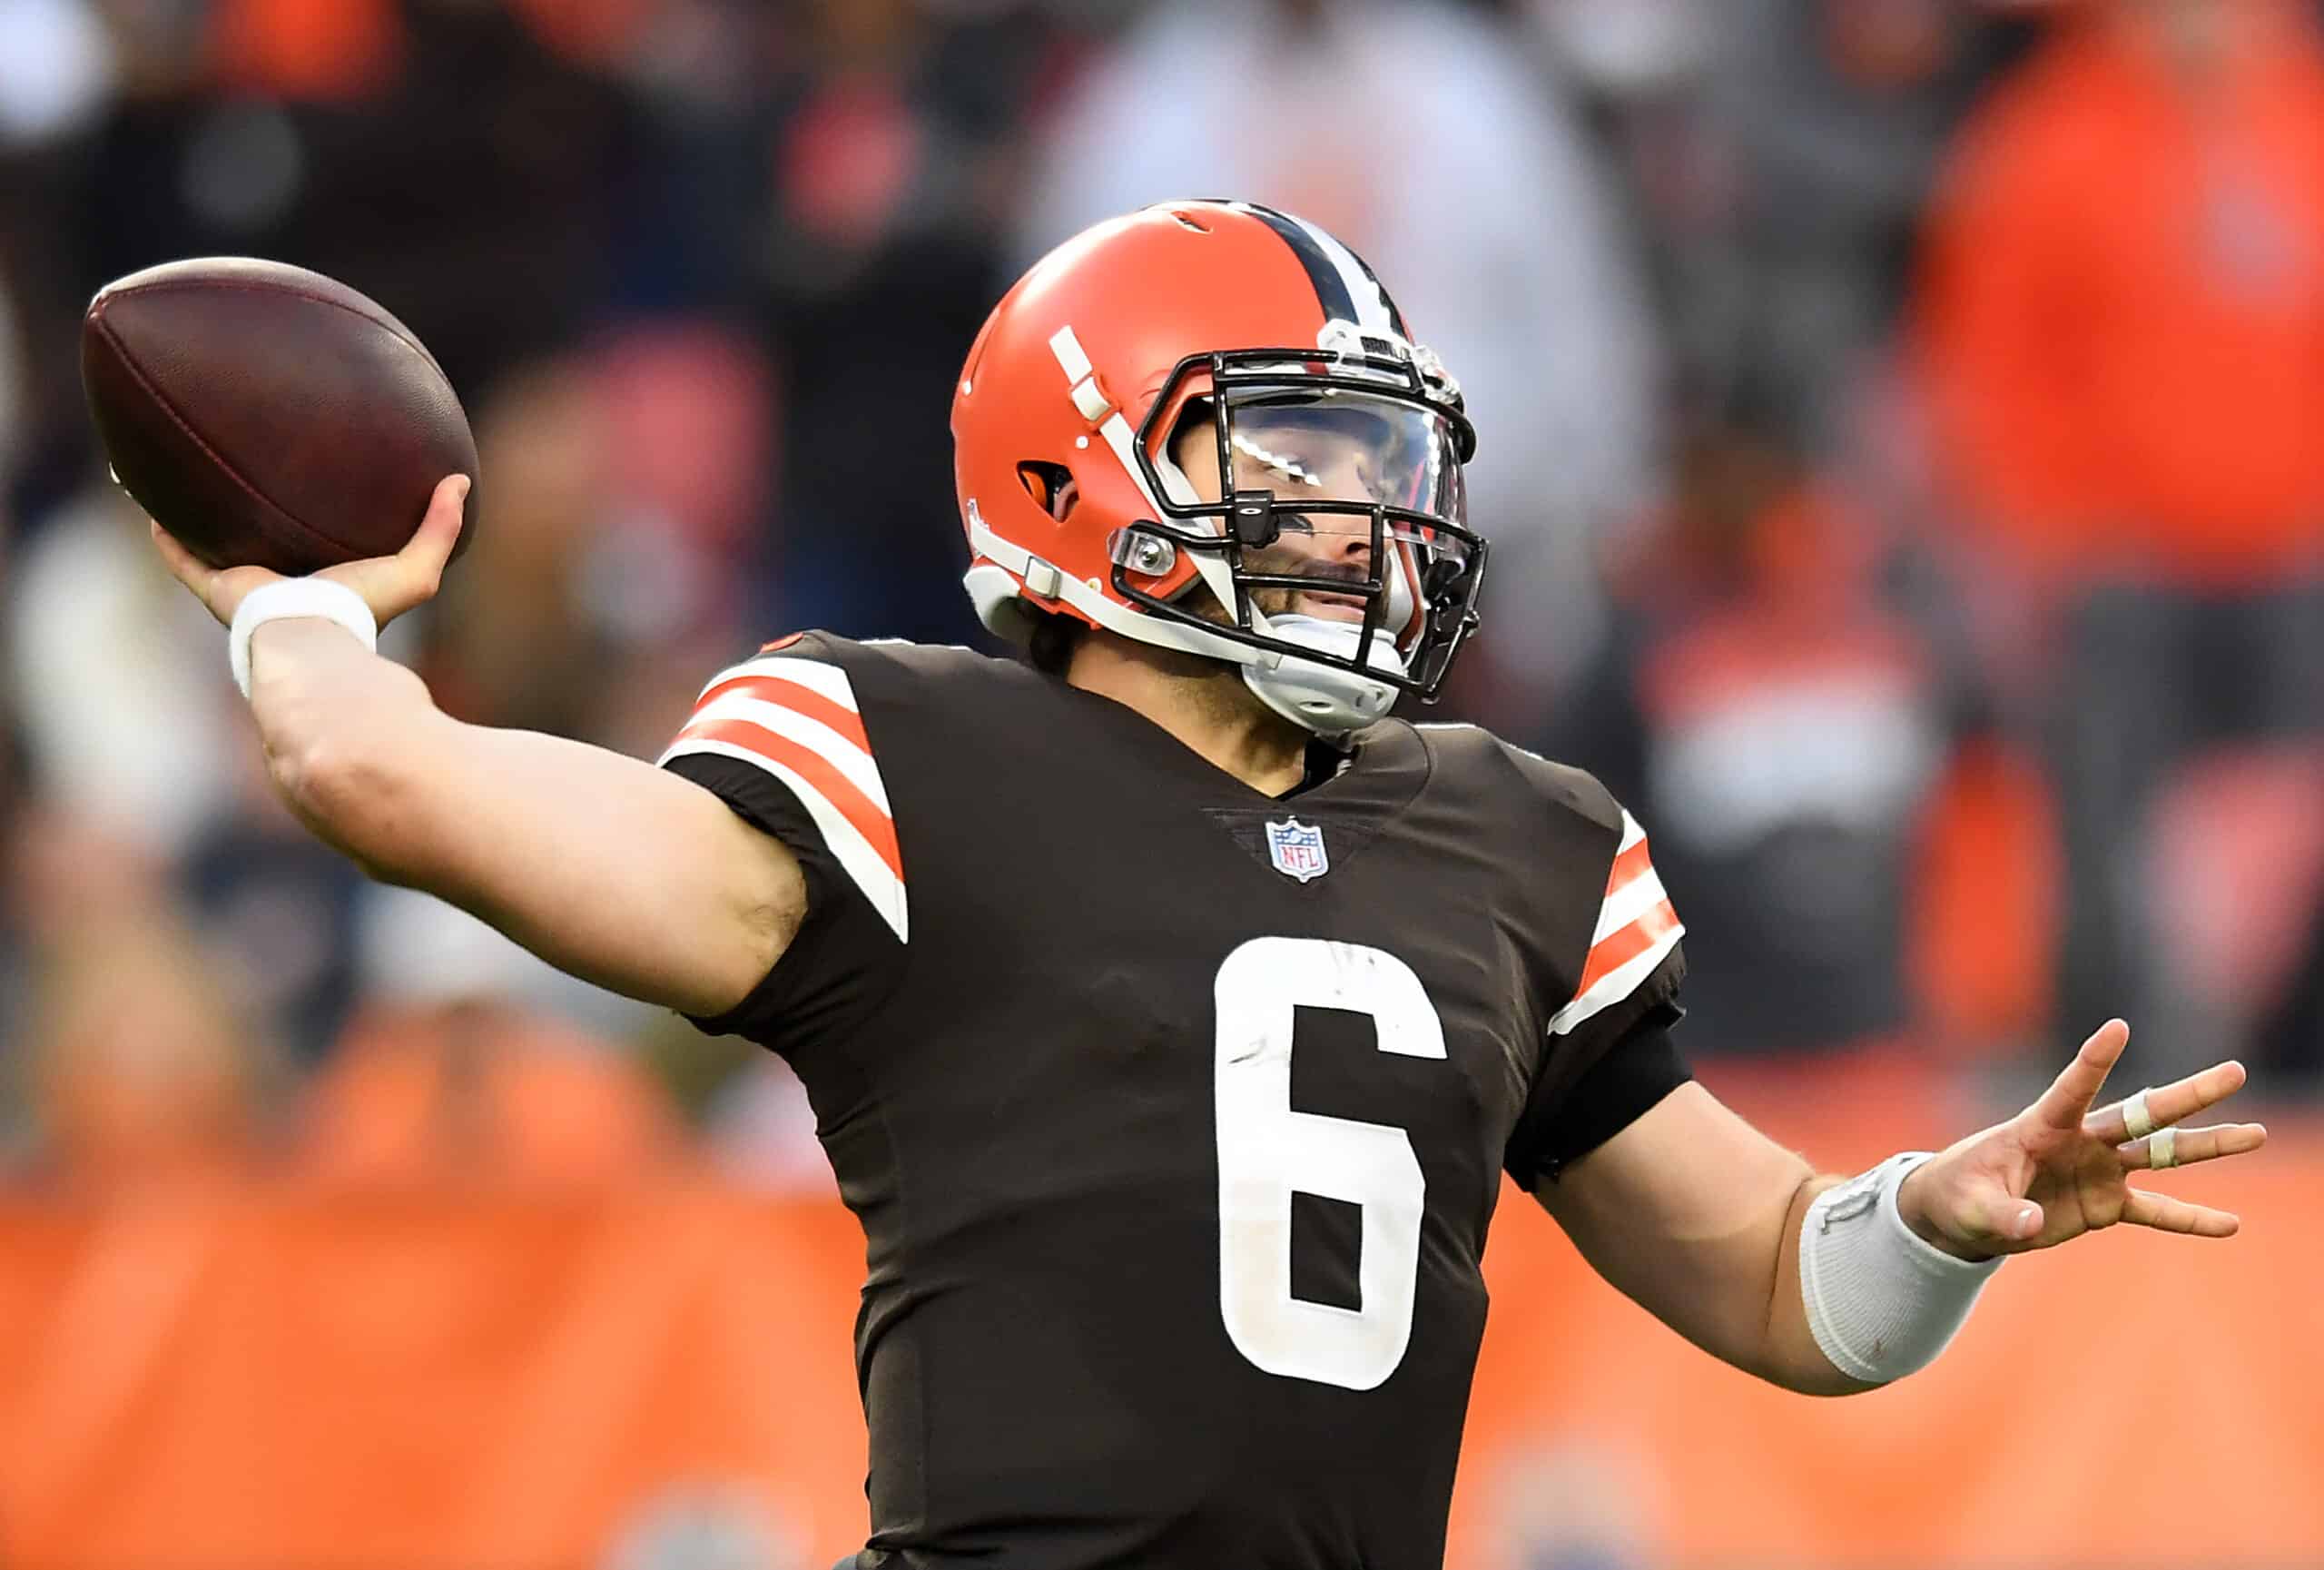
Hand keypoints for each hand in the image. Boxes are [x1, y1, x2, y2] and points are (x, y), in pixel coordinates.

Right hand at [150, 473, 469, 629]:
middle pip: (265, 545)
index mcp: (326, 582)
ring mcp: (247, 587)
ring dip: (204, 522)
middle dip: (255, 519)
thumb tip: (462, 481)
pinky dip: (167, 537)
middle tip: (248, 478)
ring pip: (219, 547)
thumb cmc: (364, 611)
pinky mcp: (217, 589)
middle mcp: (284, 585)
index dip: (314, 524)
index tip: (310, 493)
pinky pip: (183, 558)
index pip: (319, 549)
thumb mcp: (417, 569)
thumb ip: (440, 528)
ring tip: (190, 484)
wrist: (314, 637)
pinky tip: (150, 507)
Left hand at [1897, 1019, 2264, 1260]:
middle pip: (2141, 1114)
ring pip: (2162, 1153)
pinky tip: (2230, 1223)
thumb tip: (2032, 1223)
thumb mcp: (1972, 1205)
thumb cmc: (1962, 1194)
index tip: (2118, 1026)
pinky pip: (2155, 1211)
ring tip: (2255, 1134)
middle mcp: (2081, 1141)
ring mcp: (2099, 1170)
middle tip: (2236, 1072)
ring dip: (2207, 1145)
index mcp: (2041, 1126)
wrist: (1966, 1213)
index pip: (2072, 1088)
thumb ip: (2003, 1213)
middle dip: (2188, 1095)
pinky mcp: (2106, 1204)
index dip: (2094, 1060)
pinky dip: (2190, 1219)